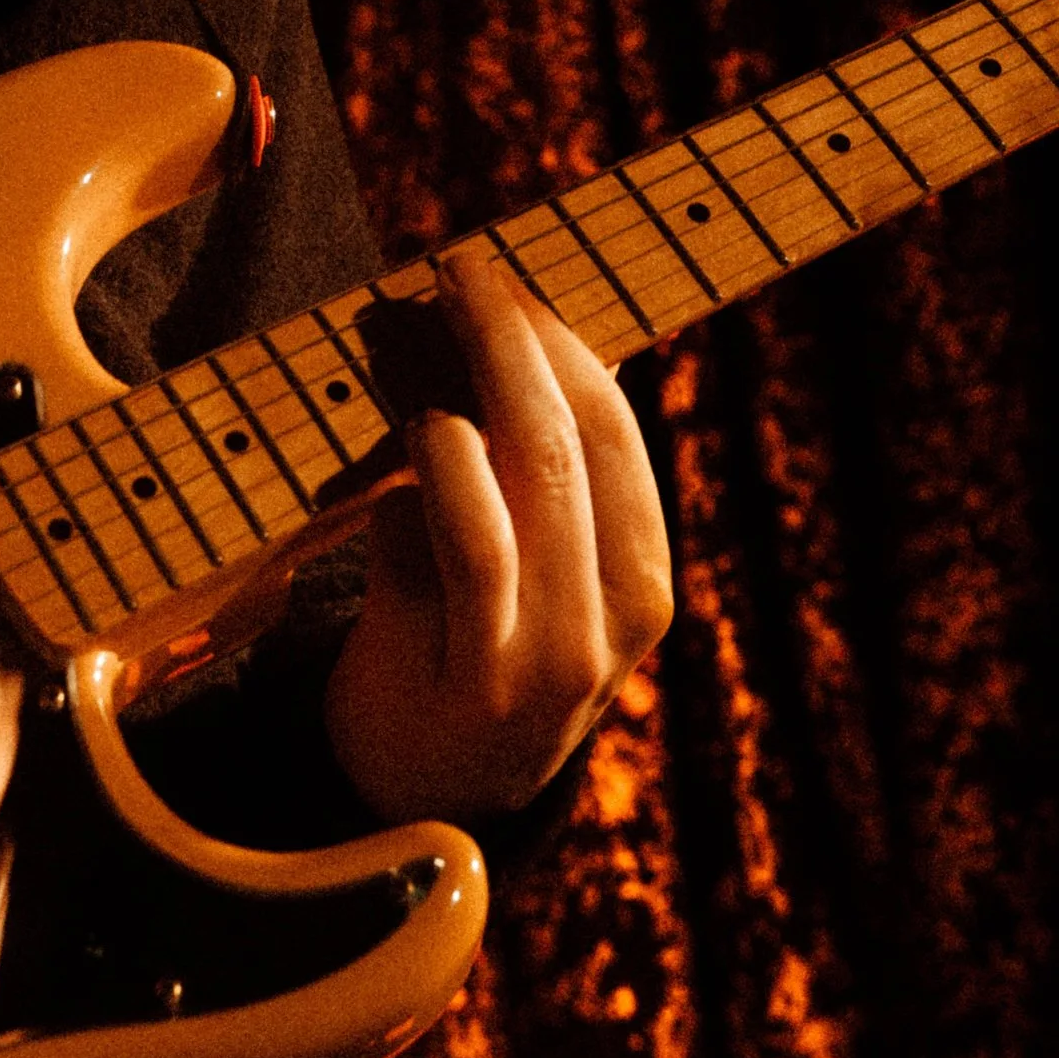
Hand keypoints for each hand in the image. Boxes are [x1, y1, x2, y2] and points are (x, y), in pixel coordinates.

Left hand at [325, 254, 672, 823]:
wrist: (421, 788)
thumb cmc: (466, 638)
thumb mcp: (516, 558)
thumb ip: (514, 465)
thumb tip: (476, 324)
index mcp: (640, 574)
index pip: (613, 426)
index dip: (559, 338)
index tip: (502, 273)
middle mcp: (621, 617)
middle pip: (578, 438)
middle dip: (515, 337)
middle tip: (456, 269)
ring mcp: (558, 654)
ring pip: (533, 479)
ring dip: (473, 379)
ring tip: (420, 318)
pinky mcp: (484, 680)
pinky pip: (471, 546)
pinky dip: (444, 465)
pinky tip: (418, 416)